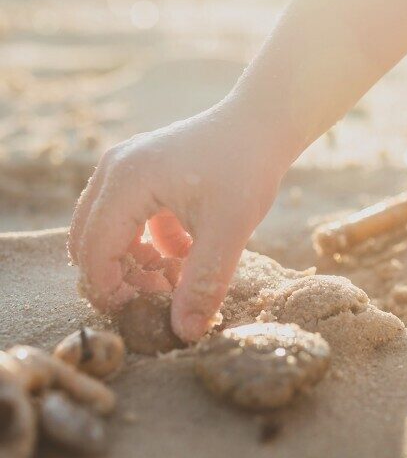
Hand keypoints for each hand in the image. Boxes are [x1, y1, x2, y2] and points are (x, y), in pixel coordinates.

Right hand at [68, 100, 291, 341]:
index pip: (95, 251)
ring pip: (109, 231)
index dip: (112, 290)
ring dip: (135, 262)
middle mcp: (114, 170)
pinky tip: (186, 255)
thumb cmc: (246, 170)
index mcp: (125, 182)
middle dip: (120, 277)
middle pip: (91, 241)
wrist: (263, 125)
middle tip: (159, 298)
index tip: (145, 313)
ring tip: (177, 278)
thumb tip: (185, 333)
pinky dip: (149, 244)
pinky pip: (129, 219)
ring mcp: (125, 167)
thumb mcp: (228, 232)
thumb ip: (204, 284)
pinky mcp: (143, 172)